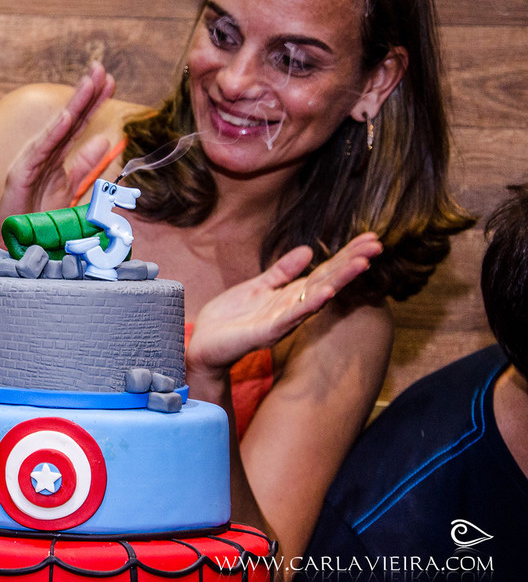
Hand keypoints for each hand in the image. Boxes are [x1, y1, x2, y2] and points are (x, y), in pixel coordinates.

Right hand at [0, 63, 114, 243]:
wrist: (10, 240)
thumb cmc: (37, 217)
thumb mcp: (70, 189)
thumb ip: (85, 165)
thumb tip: (105, 140)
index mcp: (57, 155)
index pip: (79, 124)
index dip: (94, 103)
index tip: (110, 81)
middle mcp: (44, 152)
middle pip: (70, 119)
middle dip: (86, 93)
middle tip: (101, 69)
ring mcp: (31, 161)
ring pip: (57, 128)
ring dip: (73, 104)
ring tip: (89, 83)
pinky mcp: (21, 174)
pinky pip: (40, 151)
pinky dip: (53, 133)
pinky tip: (66, 116)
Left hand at [187, 233, 382, 375]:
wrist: (203, 343)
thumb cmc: (230, 317)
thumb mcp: (257, 286)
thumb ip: (281, 271)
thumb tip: (308, 250)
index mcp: (289, 295)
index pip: (324, 271)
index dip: (346, 255)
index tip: (370, 238)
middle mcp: (292, 308)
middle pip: (327, 281)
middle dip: (351, 264)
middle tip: (378, 246)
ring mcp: (281, 320)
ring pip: (315, 297)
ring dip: (339, 280)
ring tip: (361, 264)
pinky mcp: (266, 332)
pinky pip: (291, 316)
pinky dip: (309, 304)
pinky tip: (327, 292)